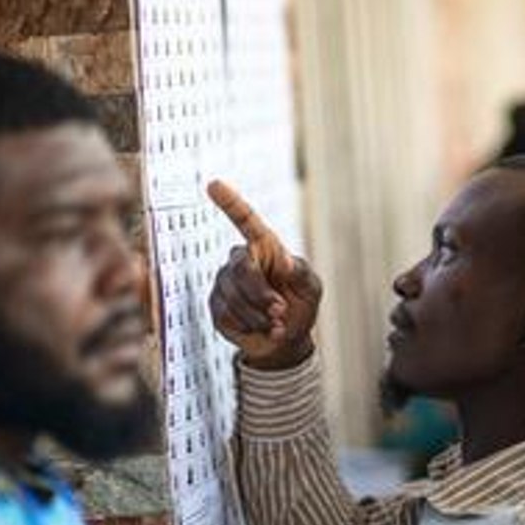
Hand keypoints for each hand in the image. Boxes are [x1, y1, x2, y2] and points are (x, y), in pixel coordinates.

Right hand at [207, 180, 321, 368]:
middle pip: (242, 269)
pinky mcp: (217, 305)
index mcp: (264, 247)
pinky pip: (227, 314)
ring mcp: (225, 282)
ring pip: (234, 296)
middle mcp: (240, 260)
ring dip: (260, 315)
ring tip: (277, 324)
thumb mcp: (311, 288)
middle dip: (263, 294)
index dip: (230, 203)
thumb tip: (285, 261)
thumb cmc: (300, 305)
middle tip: (281, 311)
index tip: (214, 184)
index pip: (245, 220)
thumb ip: (301, 273)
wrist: (287, 340)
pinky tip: (262, 328)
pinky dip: (250, 326)